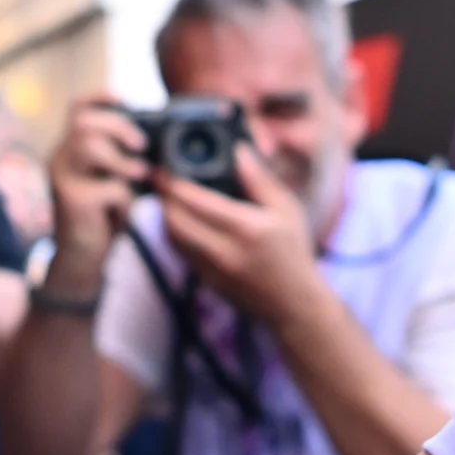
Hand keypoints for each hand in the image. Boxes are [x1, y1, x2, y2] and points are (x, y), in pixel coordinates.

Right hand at [43, 100, 146, 295]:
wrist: (81, 260)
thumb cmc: (101, 218)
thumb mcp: (113, 182)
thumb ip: (123, 160)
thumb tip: (152, 144)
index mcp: (70, 150)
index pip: (76, 109)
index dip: (99, 98)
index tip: (123, 99)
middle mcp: (59, 159)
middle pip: (84, 122)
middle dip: (118, 127)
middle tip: (140, 146)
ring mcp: (62, 179)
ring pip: (89, 146)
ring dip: (121, 161)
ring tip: (137, 177)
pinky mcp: (71, 201)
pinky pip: (108, 188)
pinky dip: (124, 200)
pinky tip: (120, 215)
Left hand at [155, 147, 331, 331]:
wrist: (294, 304)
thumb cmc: (293, 252)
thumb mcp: (286, 209)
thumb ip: (259, 180)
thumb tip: (239, 150)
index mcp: (246, 229)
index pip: (196, 201)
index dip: (174, 181)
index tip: (165, 166)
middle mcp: (225, 251)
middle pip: (175, 219)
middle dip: (164, 195)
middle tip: (161, 176)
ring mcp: (213, 269)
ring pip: (173, 236)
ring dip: (165, 213)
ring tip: (168, 194)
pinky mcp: (206, 280)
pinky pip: (180, 251)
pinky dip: (173, 231)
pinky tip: (178, 217)